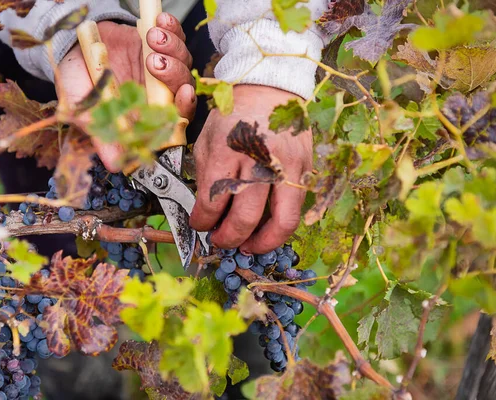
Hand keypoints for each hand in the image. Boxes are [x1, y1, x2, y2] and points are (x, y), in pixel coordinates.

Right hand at [57, 13, 195, 170]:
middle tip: (153, 61)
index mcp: (143, 114)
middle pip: (184, 90)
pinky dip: (173, 29)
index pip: (174, 120)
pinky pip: (178, 37)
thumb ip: (98, 132)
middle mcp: (157, 94)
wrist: (72, 42)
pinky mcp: (161, 45)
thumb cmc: (76, 79)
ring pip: (184, 63)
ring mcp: (161, 69)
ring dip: (173, 50)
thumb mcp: (80, 106)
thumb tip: (115, 165)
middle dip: (175, 74)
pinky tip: (159, 24)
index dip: (183, 110)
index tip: (183, 95)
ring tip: (151, 38)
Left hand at [190, 85, 312, 253]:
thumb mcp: (206, 141)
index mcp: (227, 150)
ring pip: (281, 221)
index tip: (200, 224)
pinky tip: (266, 228)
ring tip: (248, 246)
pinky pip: (296, 210)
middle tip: (220, 241)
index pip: (212, 201)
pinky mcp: (305, 170)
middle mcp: (259, 160)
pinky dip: (280, 227)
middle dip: (228, 238)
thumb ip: (204, 179)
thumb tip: (206, 216)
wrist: (268, 91)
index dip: (202, 221)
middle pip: (245, 217)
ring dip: (262, 243)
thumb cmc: (233, 118)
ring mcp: (287, 166)